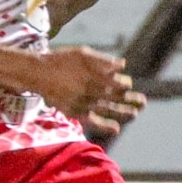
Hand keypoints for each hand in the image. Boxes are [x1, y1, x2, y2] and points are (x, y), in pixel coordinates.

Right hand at [31, 46, 145, 133]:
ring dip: (122, 112)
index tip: (128, 85)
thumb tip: (123, 64)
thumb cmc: (61, 60)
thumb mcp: (82, 53)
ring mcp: (83, 102)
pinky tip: (116, 129)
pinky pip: (92, 121)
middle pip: (115, 97)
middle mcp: (90, 90)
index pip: (117, 83)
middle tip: (143, 102)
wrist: (37, 73)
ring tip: (134, 114)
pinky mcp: (74, 111)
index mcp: (94, 75)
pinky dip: (104, 125)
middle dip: (131, 100)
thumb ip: (103, 59)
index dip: (125, 85)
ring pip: (107, 109)